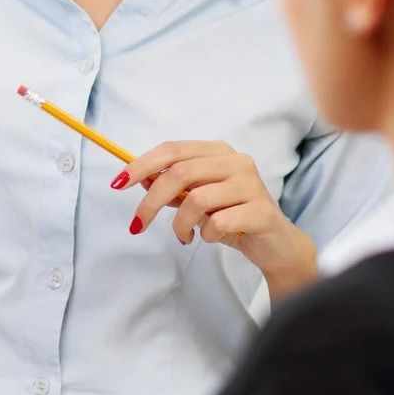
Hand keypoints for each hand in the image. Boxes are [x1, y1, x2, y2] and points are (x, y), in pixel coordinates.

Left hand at [114, 141, 318, 295]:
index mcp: (219, 152)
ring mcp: (251, 185)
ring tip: (184, 236)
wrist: (275, 244)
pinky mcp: (261, 211)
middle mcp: (237, 162)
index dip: (142, 164)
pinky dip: (205, 234)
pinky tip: (208, 238)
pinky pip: (218, 221)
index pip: (173, 150)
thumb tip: (139, 178)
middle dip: (151, 201)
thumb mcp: (198, 201)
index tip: (118, 183)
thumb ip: (173, 188)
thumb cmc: (233, 218)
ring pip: (197, 199)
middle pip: (181, 173)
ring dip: (180, 223)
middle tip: (137, 224)